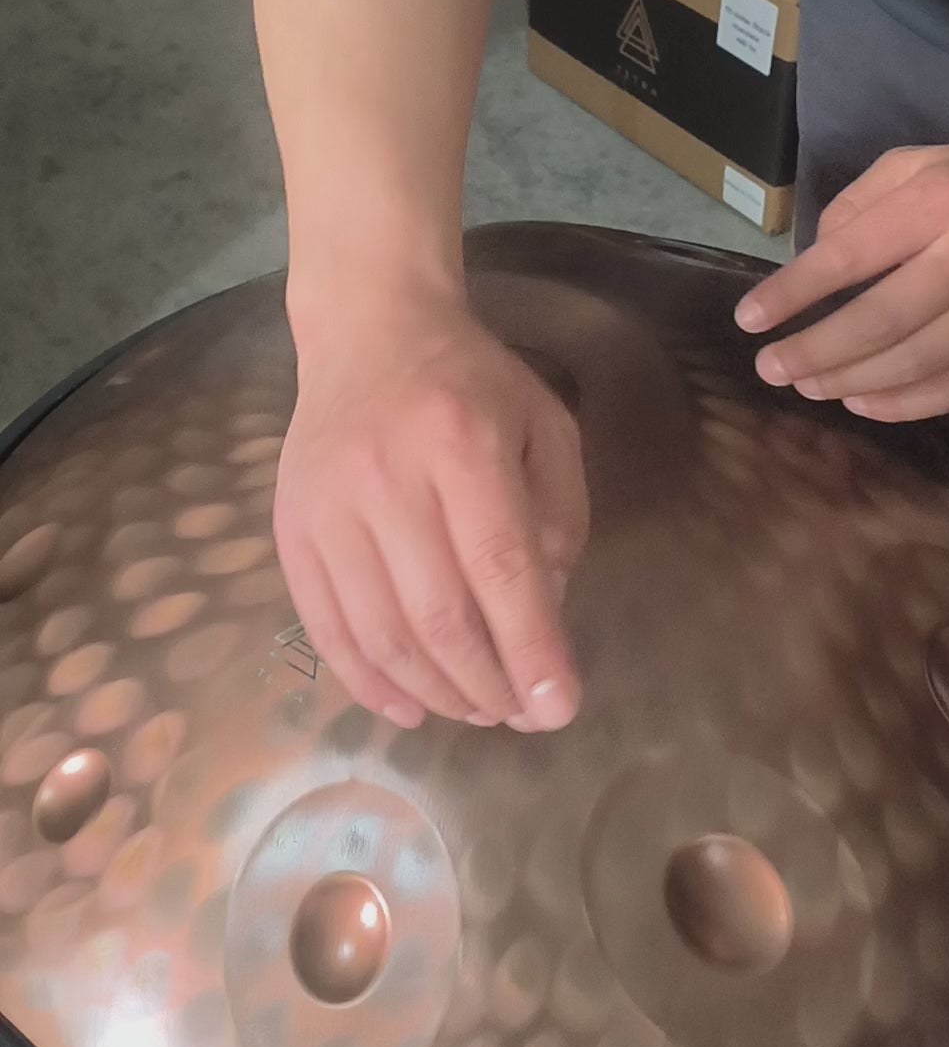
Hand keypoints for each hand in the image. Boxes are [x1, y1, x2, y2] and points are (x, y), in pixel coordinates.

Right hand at [274, 284, 588, 729]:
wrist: (369, 331)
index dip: (530, 647)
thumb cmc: (470, 382)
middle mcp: (387, 477)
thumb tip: (544, 607)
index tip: (557, 707)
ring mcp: (328, 507)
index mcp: (462, 443)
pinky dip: (367, 681)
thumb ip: (559, 513)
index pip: (499, 567)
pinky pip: (326, 625)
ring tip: (476, 712)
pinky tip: (408, 708)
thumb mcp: (544, 424)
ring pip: (380, 631)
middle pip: (438, 613)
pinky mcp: (290, 529)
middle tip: (520, 715)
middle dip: (486, 683)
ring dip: (434, 691)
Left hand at [734, 142, 948, 420]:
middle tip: (770, 367)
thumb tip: (810, 263)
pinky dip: (902, 405)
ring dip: (849, 382)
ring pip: (913, 364)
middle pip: (879, 322)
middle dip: (814, 351)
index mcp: (939, 203)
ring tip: (807, 385)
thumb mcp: (916, 165)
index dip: (793, 292)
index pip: (850, 256)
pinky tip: (862, 403)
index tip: (749, 318)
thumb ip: (857, 207)